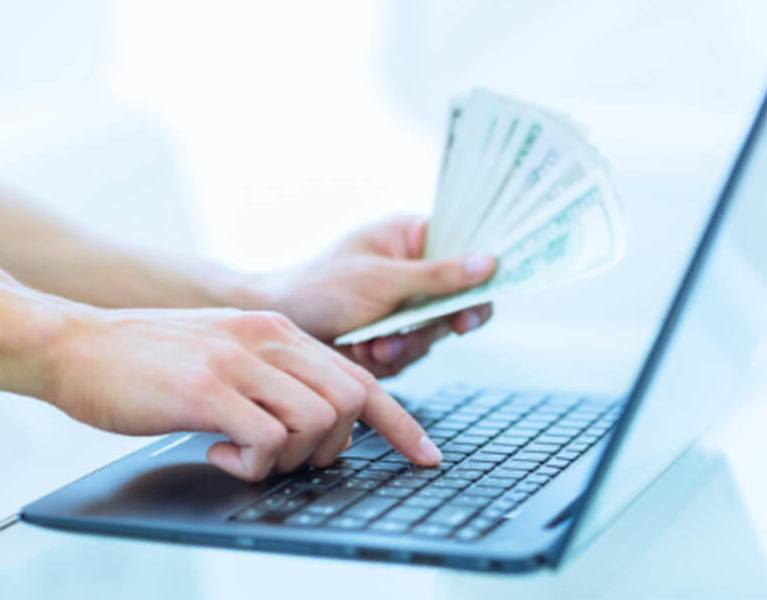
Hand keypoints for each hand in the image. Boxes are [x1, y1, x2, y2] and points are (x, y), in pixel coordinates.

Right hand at [45, 305, 441, 480]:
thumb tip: (320, 429)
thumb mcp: (232, 355)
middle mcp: (269, 340)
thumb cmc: (155, 360)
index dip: (401, 424)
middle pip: (349, 403)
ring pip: (317, 422)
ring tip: (243, 455)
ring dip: (289, 458)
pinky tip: (215, 453)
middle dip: (332, 448)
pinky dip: (250, 465)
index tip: (426, 457)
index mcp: (281, 332)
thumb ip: (278, 381)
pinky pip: (266, 441)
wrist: (79, 344)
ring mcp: (239, 361)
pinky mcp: (206, 389)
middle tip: (288, 457)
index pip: (361, 379)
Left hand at [249, 216, 495, 375]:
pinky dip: (391, 357)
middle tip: (442, 326)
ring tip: (374, 342)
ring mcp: (405, 306)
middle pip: (459, 297)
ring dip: (409, 342)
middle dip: (436, 320)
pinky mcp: (394, 337)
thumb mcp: (380, 279)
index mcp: (411, 238)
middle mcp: (414, 270)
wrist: (275, 333)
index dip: (481, 274)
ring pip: (437, 332)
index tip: (479, 298)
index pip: (466, 249)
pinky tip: (365, 350)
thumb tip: (490, 263)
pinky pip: (415, 353)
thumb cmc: (318, 288)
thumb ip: (437, 276)